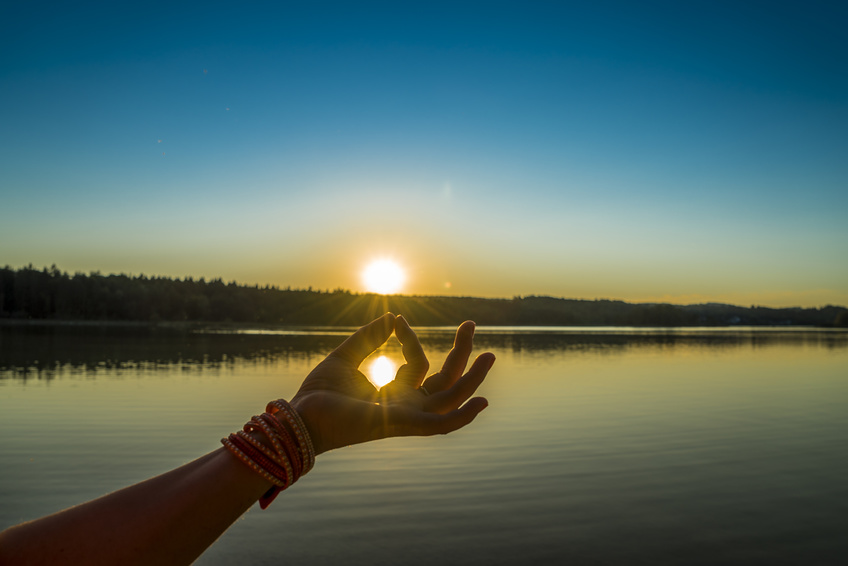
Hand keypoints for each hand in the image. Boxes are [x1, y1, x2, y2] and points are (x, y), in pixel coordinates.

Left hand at [290, 313, 493, 454]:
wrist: (301, 416)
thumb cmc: (319, 394)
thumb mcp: (347, 356)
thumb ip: (370, 337)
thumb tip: (392, 316)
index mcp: (396, 394)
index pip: (418, 364)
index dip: (410, 338)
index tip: (396, 320)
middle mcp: (407, 407)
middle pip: (446, 381)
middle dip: (462, 354)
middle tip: (471, 324)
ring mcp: (407, 417)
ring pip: (451, 399)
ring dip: (472, 378)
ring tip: (490, 354)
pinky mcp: (402, 425)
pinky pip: (440, 425)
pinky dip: (463, 416)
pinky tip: (482, 401)